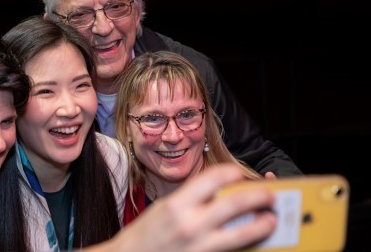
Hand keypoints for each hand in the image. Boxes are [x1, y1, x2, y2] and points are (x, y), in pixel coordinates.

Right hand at [85, 164, 276, 251]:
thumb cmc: (145, 234)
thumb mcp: (165, 209)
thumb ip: (191, 200)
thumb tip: (220, 194)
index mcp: (177, 204)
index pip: (214, 178)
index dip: (233, 172)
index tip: (240, 174)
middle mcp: (190, 224)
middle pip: (236, 203)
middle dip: (258, 197)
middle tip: (269, 195)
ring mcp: (199, 246)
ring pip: (243, 232)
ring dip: (261, 224)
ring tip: (270, 220)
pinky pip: (232, 250)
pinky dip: (245, 244)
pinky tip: (252, 240)